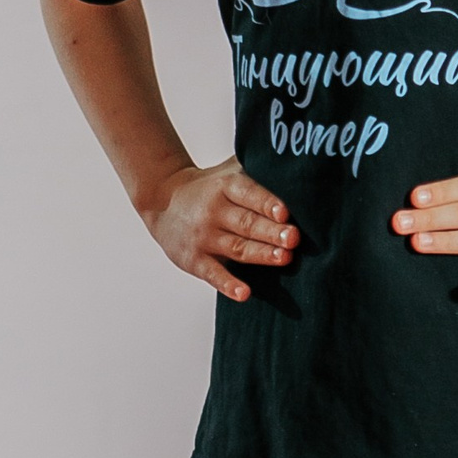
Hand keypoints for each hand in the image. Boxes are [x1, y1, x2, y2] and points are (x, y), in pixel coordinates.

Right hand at [143, 157, 297, 300]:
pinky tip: (245, 293)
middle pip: (247, 223)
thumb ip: (258, 169)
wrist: (161, 199)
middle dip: (272, 232)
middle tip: (294, 238)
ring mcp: (203, 237)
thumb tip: (296, 164)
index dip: (267, 203)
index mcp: (225, 186)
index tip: (285, 213)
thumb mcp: (228, 171)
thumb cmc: (209, 187)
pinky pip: (213, 274)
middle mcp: (214, 210)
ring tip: (284, 258)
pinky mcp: (194, 260)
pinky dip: (228, 285)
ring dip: (261, 254)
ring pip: (237, 247)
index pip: (249, 193)